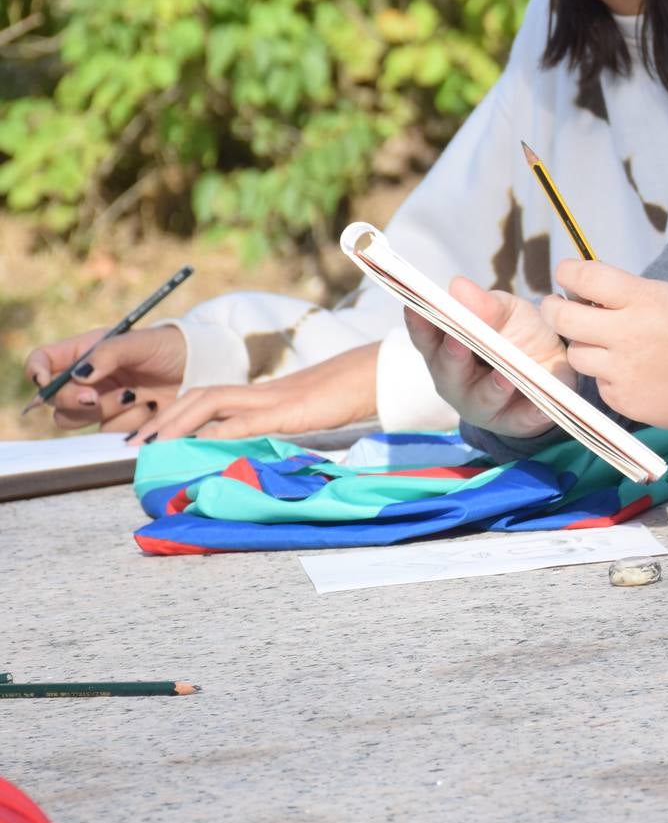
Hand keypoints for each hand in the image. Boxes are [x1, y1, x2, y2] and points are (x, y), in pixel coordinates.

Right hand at [24, 324, 186, 428]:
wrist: (203, 369)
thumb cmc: (170, 347)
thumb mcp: (140, 342)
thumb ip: (109, 354)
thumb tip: (80, 375)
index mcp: (85, 353)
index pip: (42, 361)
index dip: (36, 371)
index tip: (45, 380)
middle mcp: (87, 380)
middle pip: (53, 399)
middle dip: (71, 400)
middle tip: (94, 397)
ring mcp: (101, 403)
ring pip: (75, 419)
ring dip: (103, 410)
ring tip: (136, 395)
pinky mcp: (120, 423)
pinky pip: (108, 431)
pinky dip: (127, 422)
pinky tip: (150, 407)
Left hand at [125, 342, 380, 444]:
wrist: (378, 374)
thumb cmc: (349, 394)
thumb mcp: (306, 413)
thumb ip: (280, 425)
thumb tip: (256, 448)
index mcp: (261, 395)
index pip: (207, 398)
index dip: (173, 414)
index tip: (149, 437)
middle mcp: (259, 393)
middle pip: (197, 396)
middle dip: (161, 418)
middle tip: (134, 445)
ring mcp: (273, 398)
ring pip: (211, 401)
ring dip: (176, 422)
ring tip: (153, 445)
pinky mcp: (289, 409)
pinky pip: (247, 418)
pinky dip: (219, 431)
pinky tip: (200, 443)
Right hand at [401, 276, 564, 438]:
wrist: (555, 366)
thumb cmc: (518, 334)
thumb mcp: (506, 312)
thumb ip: (485, 304)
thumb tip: (459, 286)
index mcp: (446, 348)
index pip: (425, 337)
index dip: (419, 324)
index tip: (415, 306)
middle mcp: (456, 380)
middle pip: (448, 370)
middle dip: (453, 356)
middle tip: (459, 341)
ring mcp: (482, 404)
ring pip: (482, 399)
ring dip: (493, 388)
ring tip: (506, 377)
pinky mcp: (513, 422)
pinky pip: (521, 419)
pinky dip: (531, 413)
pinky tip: (541, 406)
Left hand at [536, 259, 667, 426]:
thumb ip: (629, 292)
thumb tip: (585, 291)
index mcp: (644, 300)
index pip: (586, 278)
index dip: (567, 272)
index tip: (566, 273)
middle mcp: (629, 335)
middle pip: (563, 318)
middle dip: (552, 308)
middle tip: (555, 305)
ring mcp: (624, 371)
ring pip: (576, 353)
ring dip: (584, 345)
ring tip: (604, 342)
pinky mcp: (623, 399)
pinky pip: (598, 382)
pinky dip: (607, 374)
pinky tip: (631, 370)